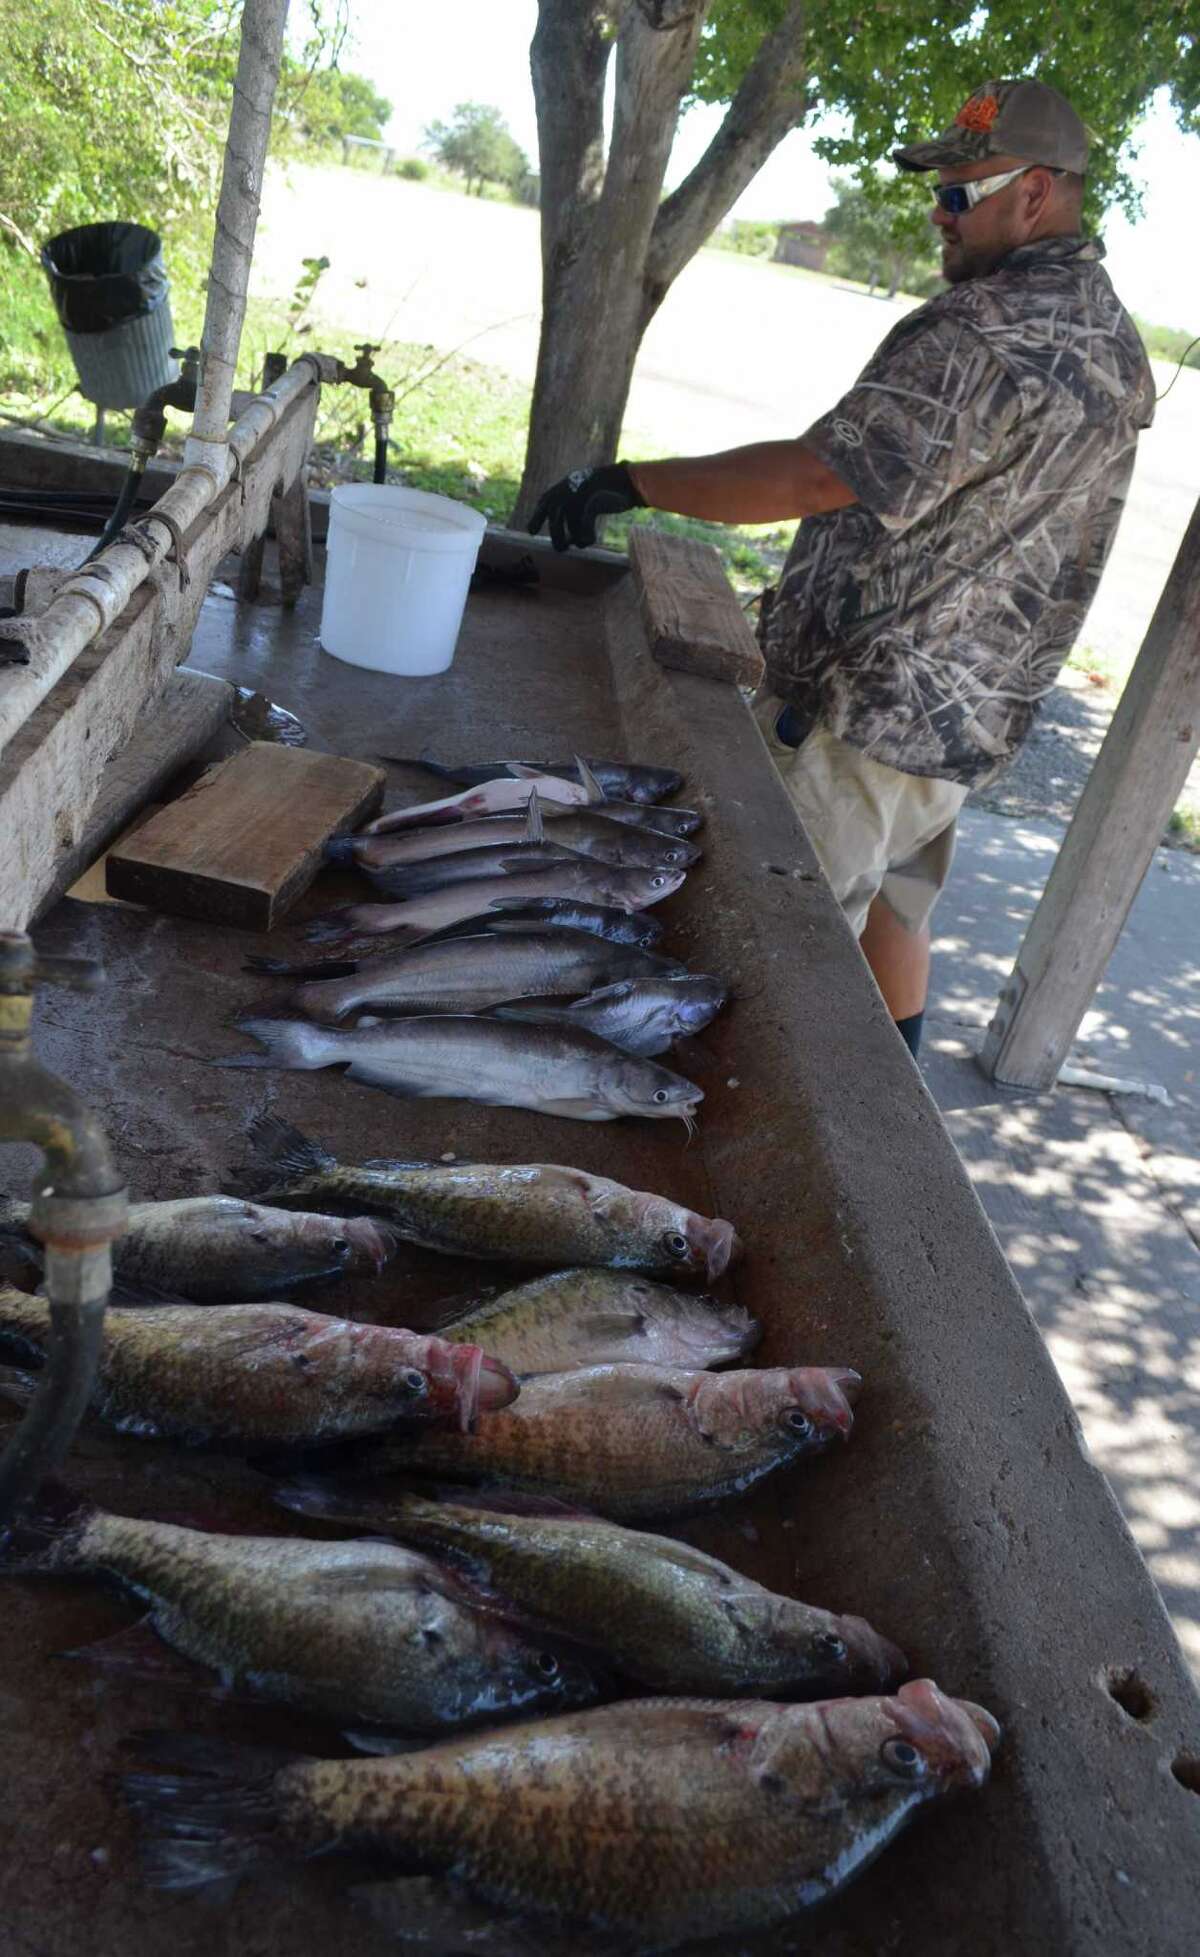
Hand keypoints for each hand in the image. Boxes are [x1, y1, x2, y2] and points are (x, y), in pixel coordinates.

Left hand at [528, 462, 643, 551]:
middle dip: (556, 535)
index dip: (537, 517)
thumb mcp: (587, 497)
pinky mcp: (591, 504)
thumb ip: (575, 511)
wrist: (627, 481)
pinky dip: (586, 537)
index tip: (531, 532)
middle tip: (562, 548)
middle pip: (554, 517)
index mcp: (565, 485)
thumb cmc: (608, 492)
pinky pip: (584, 528)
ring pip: (568, 525)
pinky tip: (590, 541)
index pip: (545, 501)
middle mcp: (569, 489)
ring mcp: (580, 496)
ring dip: (573, 538)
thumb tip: (569, 539)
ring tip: (577, 544)